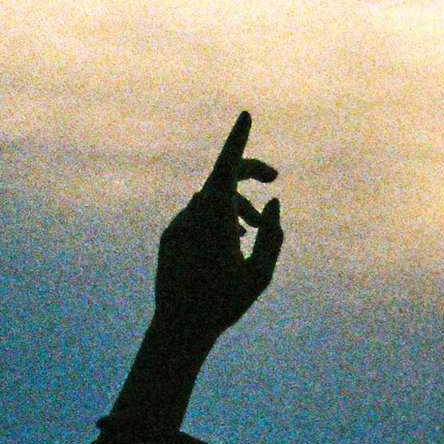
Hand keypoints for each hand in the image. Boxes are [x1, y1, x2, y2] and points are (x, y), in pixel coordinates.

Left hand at [151, 112, 281, 338]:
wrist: (178, 327)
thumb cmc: (223, 303)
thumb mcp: (261, 272)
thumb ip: (273, 234)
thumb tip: (272, 204)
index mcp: (215, 214)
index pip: (228, 165)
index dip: (239, 139)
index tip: (246, 115)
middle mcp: (192, 212)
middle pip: (223, 178)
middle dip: (249, 174)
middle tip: (274, 177)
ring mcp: (179, 223)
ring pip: (211, 200)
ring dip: (236, 206)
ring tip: (254, 230)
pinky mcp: (170, 236)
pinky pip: (197, 216)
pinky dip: (217, 220)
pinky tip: (232, 242)